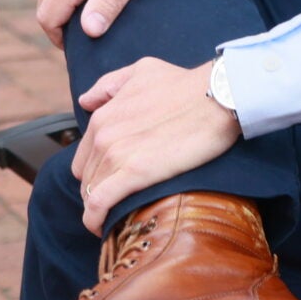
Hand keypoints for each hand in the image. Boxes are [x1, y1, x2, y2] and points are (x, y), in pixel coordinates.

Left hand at [71, 58, 242, 234]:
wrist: (216, 97)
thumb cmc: (185, 84)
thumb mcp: (142, 71)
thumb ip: (109, 85)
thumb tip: (86, 101)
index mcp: (103, 115)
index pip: (84, 156)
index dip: (95, 170)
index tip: (110, 180)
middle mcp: (103, 135)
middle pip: (86, 177)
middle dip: (98, 189)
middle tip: (119, 198)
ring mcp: (116, 155)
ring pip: (91, 193)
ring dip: (99, 207)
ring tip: (116, 216)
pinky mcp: (134, 174)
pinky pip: (99, 205)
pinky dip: (96, 219)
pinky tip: (102, 228)